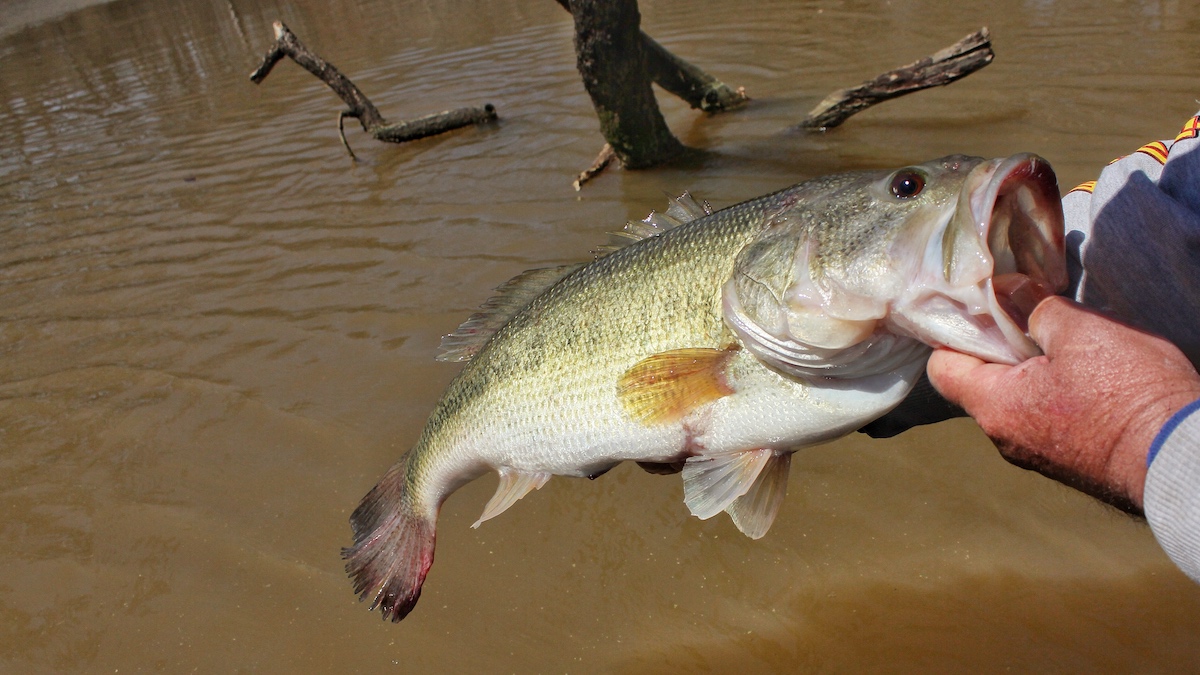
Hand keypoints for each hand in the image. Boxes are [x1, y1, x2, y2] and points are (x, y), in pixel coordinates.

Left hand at [927, 296, 1199, 513]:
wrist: (1182, 457)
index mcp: (994, 408)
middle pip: (980, 383)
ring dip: (1034, 369)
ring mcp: (1038, 454)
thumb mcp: (1080, 331)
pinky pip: (1048, 417)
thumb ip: (1035, 309)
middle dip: (1001, 347)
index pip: (943, 368)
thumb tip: (1011, 292)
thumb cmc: (1128, 394)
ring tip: (1065, 342)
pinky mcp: (1070, 459)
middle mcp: (1006, 438)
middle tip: (1028, 315)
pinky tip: (1090, 373)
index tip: (979, 309)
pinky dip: (1058, 391)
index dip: (955, 333)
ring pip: (1017, 400)